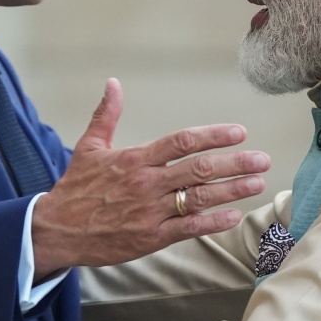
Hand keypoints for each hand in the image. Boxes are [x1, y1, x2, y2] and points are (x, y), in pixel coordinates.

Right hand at [30, 79, 270, 271]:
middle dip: (235, 163)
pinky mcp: (150, 238)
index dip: (213, 136)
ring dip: (232, 190)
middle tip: (262, 159)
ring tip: (257, 183)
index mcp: (134, 159)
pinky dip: (212, 222)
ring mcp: (150, 212)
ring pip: (199, 198)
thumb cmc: (75, 188)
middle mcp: (146, 183)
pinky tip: (233, 215)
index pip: (182, 142)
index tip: (238, 132)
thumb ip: (106, 115)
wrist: (57, 230)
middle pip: (199, 169)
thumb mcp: (89, 147)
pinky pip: (187, 228)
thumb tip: (113, 83)